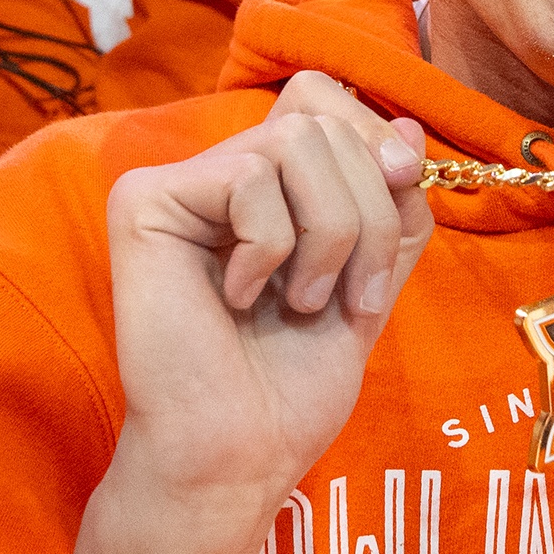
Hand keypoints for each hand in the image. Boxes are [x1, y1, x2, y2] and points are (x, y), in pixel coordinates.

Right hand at [61, 74, 432, 553]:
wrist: (240, 454)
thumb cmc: (293, 386)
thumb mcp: (373, 282)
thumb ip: (392, 205)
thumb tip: (410, 129)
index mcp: (265, 188)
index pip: (325, 99)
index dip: (374, 141)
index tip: (399, 201)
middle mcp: (216, 173)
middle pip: (323, 121)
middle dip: (367, 214)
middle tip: (344, 297)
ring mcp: (177, 185)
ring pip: (295, 141)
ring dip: (329, 236)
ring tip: (299, 303)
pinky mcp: (144, 202)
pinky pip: (250, 177)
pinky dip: (273, 249)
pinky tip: (236, 299)